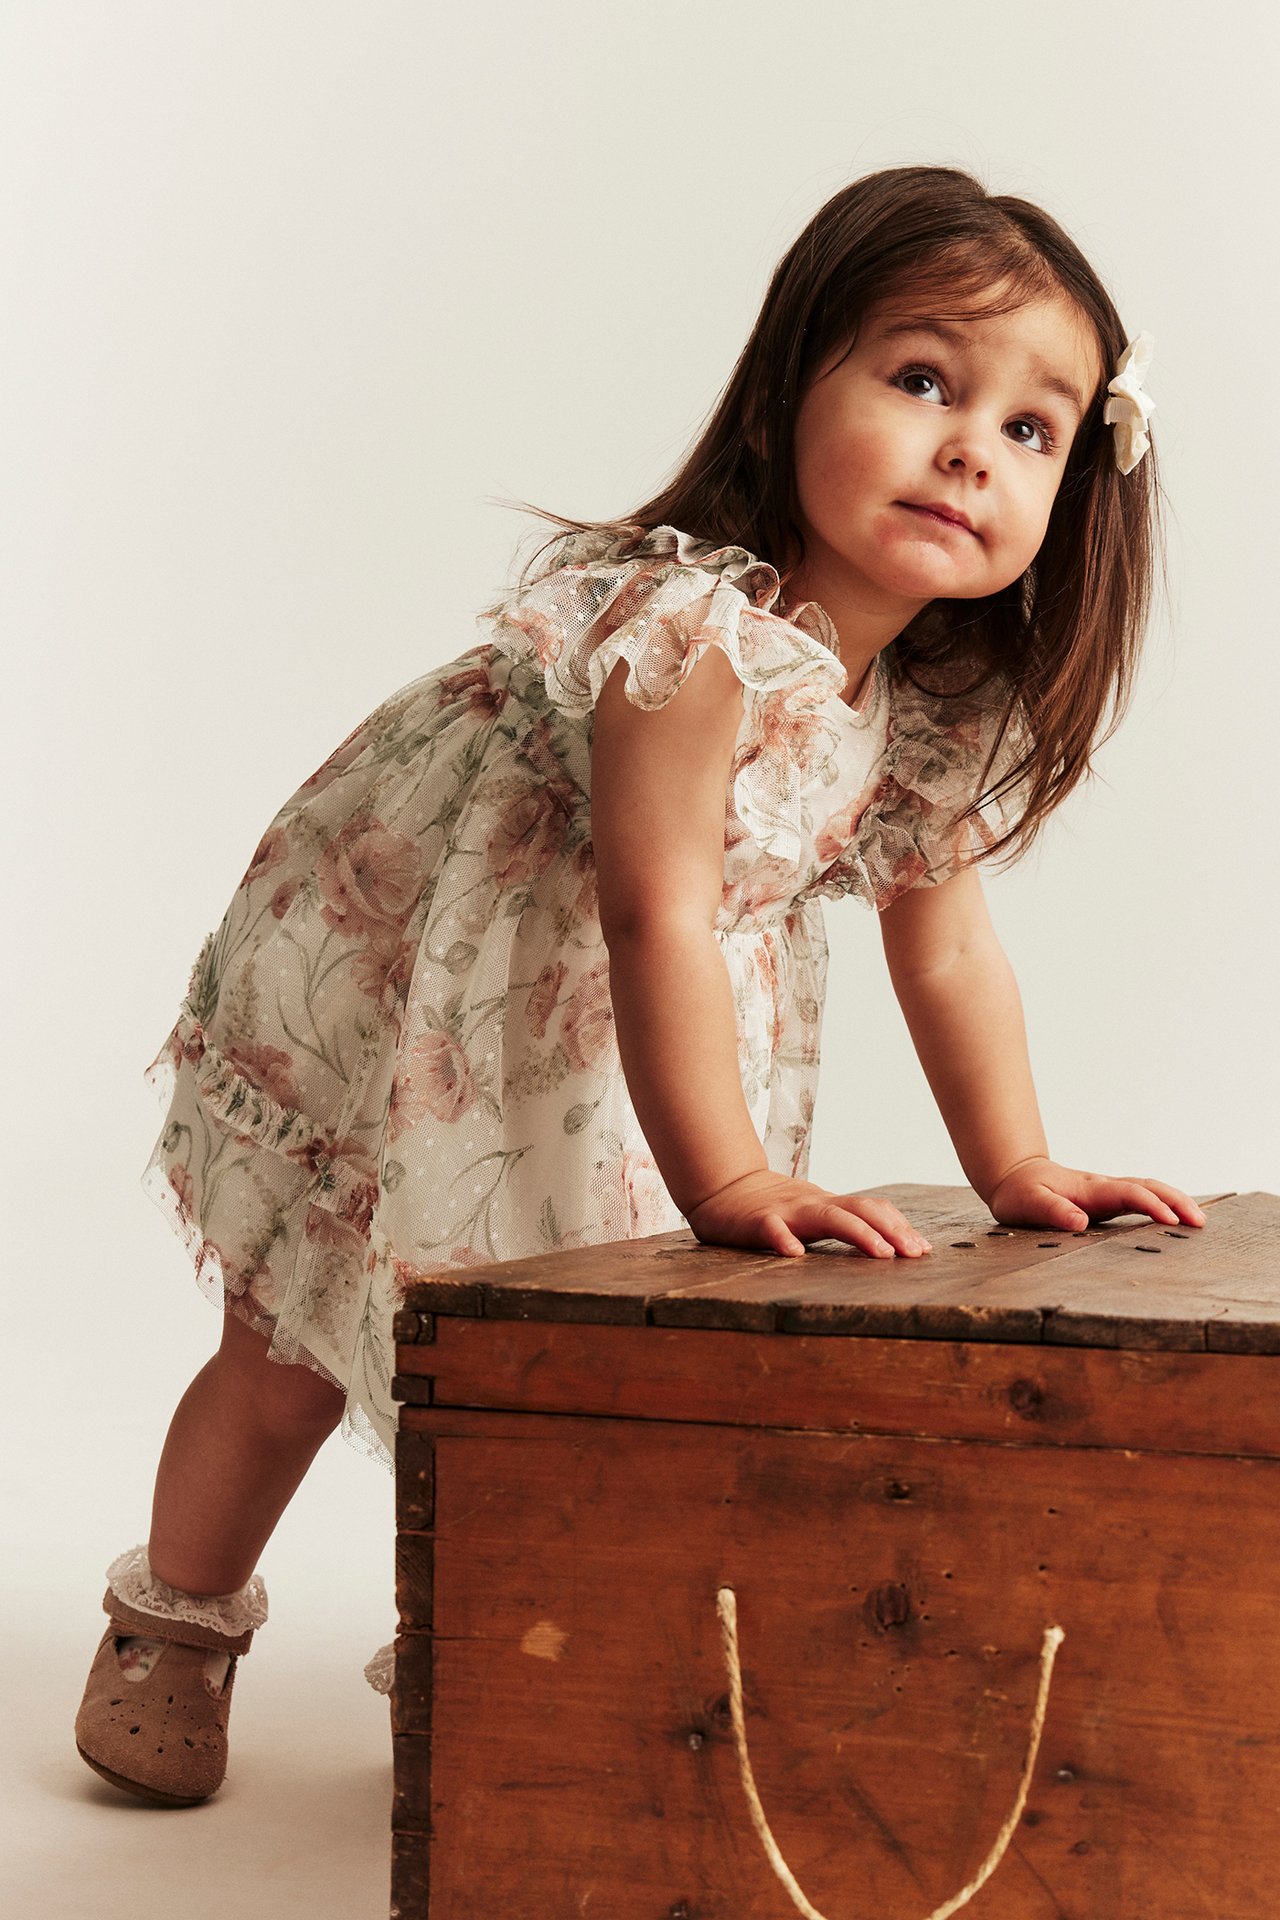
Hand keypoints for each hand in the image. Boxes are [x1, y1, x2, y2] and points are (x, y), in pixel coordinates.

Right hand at [685, 1170, 932, 1258]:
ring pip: (828, 1217)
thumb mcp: (813, 1213)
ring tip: (882, 1253)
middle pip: (860, 1210)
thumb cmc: (773, 1208)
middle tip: (915, 1254)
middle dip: (892, 1231)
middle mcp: (814, 1204)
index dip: (899, 1227)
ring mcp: (787, 1211)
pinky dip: (783, 1239)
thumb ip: (844, 1225)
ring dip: (859, 1233)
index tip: (922, 1250)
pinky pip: (772, 1229)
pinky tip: (794, 1254)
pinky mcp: (757, 1221)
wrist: (724, 1188)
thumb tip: (891, 1245)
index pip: (872, 1209)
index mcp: (829, 1205)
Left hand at [987, 1156, 1206, 1231]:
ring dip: (1175, 1201)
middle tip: (1200, 1222)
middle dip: (1176, 1201)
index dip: (1152, 1205)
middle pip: (1148, 1187)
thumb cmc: (1019, 1193)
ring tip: (1198, 1221)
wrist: (1014, 1176)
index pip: (1129, 1193)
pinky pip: (1141, 1198)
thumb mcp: (1028, 1203)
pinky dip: (1163, 1204)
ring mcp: (1108, 1192)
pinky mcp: (1108, 1200)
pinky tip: (1176, 1218)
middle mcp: (1104, 1187)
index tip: (1172, 1222)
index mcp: (1090, 1190)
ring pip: (1149, 1190)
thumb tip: (1080, 1222)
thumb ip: (1052, 1211)